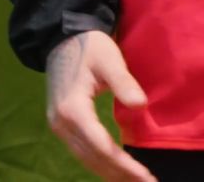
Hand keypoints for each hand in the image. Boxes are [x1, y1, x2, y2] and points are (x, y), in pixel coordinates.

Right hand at [45, 30, 155, 180]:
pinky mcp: (62, 124)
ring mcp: (59, 126)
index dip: (123, 164)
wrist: (62, 37)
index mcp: (73, 109)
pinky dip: (100, 162)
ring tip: (134, 180)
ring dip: (110, 172)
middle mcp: (62, 124)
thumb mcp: (109, 58)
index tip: (145, 175)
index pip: (101, 147)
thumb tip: (141, 105)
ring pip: (85, 158)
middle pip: (92, 158)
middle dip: (119, 174)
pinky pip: (82, 150)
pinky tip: (117, 166)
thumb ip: (123, 82)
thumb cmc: (89, 45)